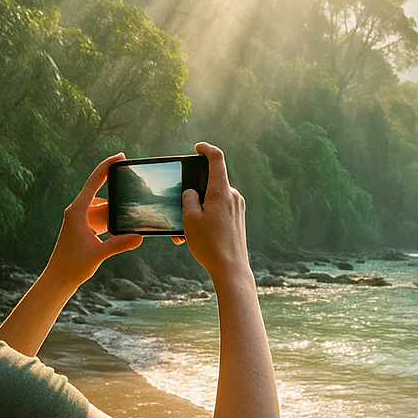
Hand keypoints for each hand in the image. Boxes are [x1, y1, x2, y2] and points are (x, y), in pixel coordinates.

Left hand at [44, 153, 142, 289]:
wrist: (59, 278)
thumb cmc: (72, 266)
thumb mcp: (97, 255)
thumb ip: (118, 245)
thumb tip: (139, 237)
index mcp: (77, 211)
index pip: (94, 182)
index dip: (107, 167)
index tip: (120, 156)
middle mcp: (77, 211)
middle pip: (101, 193)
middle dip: (118, 192)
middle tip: (135, 188)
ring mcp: (80, 219)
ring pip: (102, 207)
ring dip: (115, 209)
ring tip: (131, 212)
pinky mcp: (83, 227)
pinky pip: (100, 216)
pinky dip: (112, 218)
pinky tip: (122, 225)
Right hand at [182, 142, 250, 282]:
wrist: (231, 269)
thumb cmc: (210, 245)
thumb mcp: (189, 219)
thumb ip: (188, 199)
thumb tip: (191, 191)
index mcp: (221, 192)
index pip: (217, 159)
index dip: (206, 149)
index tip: (197, 148)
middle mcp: (233, 196)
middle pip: (210, 183)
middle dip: (194, 193)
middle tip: (179, 209)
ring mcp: (237, 208)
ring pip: (213, 200)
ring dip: (197, 210)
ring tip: (183, 232)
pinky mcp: (238, 219)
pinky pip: (219, 212)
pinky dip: (206, 218)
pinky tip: (194, 236)